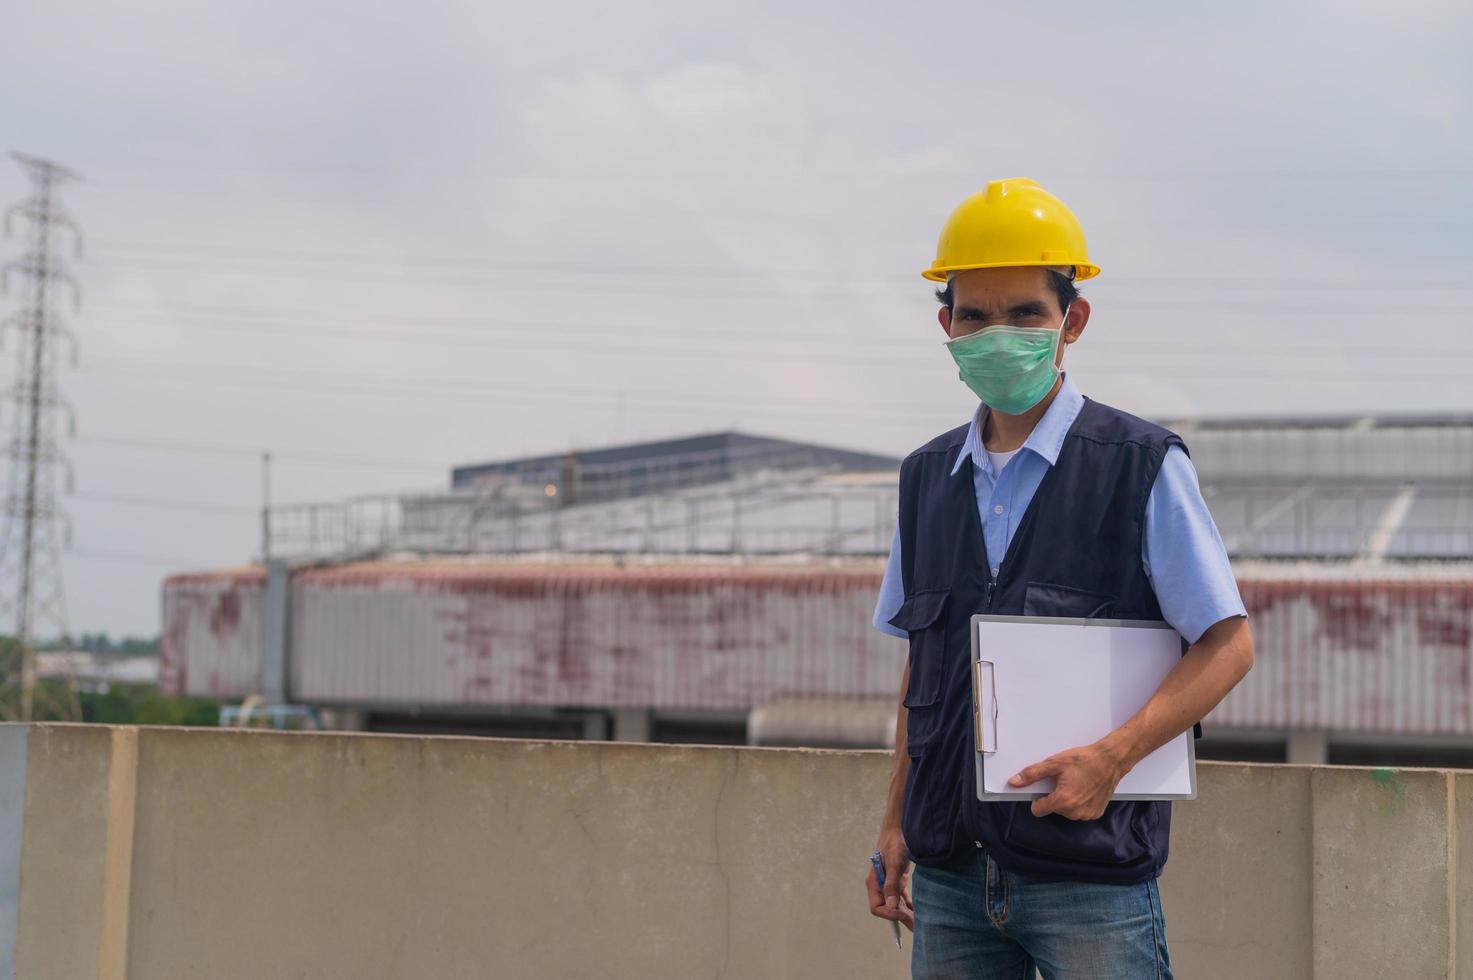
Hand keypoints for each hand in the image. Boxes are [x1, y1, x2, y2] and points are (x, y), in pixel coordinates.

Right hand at [867, 826, 914, 931]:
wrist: (899, 829)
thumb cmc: (894, 844)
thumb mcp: (894, 863)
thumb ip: (891, 885)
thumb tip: (892, 906)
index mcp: (874, 883)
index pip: (877, 907)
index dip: (889, 914)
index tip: (903, 914)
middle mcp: (880, 885)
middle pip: (888, 908)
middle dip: (901, 918)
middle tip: (917, 926)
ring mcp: (889, 883)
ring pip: (896, 904)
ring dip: (906, 913)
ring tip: (920, 923)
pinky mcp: (898, 880)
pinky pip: (902, 897)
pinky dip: (909, 905)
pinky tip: (918, 911)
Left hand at [1008, 742, 1127, 820]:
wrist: (1111, 760)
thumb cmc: (1084, 760)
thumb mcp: (1054, 763)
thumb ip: (1032, 774)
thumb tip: (1015, 782)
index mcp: (1063, 801)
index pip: (1038, 810)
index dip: (1037, 798)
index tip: (1043, 788)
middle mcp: (1075, 812)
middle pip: (1053, 809)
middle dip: (1054, 796)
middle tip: (1064, 781)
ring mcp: (1087, 815)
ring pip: (1066, 811)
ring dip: (1067, 800)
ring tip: (1075, 783)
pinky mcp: (1096, 813)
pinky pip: (1079, 812)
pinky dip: (1079, 803)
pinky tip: (1084, 789)